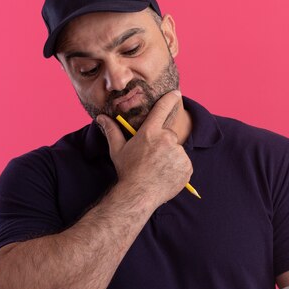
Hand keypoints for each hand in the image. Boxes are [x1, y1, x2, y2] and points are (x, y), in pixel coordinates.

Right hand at [96, 90, 192, 207]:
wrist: (138, 195)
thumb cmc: (127, 171)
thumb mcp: (118, 150)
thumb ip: (112, 131)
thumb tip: (101, 117)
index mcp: (150, 132)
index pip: (162, 109)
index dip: (170, 99)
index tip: (176, 94)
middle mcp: (167, 140)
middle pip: (169, 135)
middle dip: (163, 144)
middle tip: (152, 158)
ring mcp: (178, 154)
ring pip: (177, 151)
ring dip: (171, 157)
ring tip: (158, 169)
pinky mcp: (187, 167)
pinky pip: (184, 164)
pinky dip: (178, 169)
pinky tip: (166, 176)